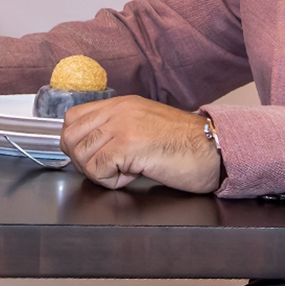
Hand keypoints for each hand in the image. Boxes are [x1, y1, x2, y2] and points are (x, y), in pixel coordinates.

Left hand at [61, 97, 221, 192]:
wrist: (215, 148)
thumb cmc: (187, 144)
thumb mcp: (146, 124)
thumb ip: (118, 129)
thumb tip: (93, 147)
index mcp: (121, 104)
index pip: (72, 118)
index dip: (77, 143)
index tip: (94, 157)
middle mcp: (118, 110)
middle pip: (70, 137)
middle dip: (83, 160)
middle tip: (108, 169)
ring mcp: (121, 126)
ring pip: (81, 154)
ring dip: (98, 172)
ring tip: (125, 171)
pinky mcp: (127, 146)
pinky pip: (97, 169)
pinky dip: (110, 181)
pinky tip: (132, 176)